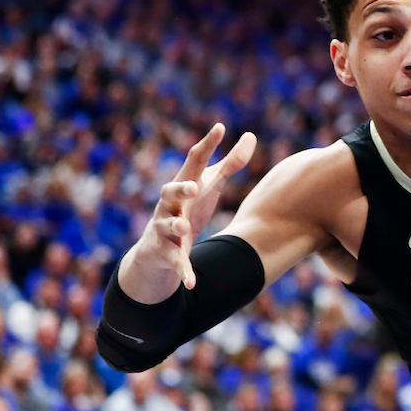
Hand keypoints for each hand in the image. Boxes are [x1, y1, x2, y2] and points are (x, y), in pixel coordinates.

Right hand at [133, 124, 256, 291]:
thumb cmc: (189, 208)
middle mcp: (169, 205)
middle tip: (193, 186)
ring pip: (166, 226)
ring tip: (184, 227)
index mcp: (184, 185)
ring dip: (175, 226)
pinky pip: (175, 262)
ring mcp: (164, 229)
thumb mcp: (210, 186)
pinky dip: (183, 272)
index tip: (220, 128)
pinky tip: (192, 283)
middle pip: (169, 192)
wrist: (158, 250)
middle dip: (180, 188)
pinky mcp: (165, 253)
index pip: (193, 161)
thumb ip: (230, 163)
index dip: (207, 145)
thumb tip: (251, 136)